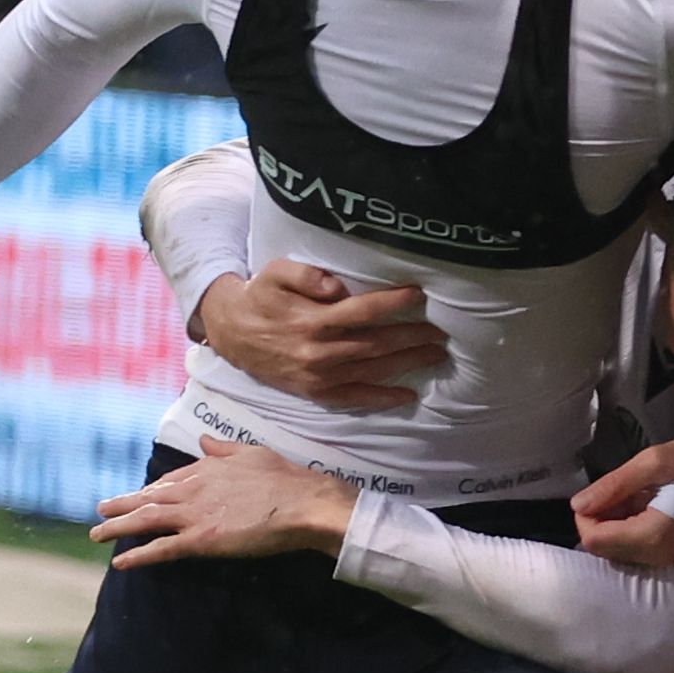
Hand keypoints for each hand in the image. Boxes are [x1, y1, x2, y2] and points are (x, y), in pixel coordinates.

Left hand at [90, 436, 355, 565]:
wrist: (302, 503)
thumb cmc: (285, 479)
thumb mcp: (251, 452)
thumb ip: (223, 449)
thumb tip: (204, 440)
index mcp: (205, 469)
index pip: (169, 480)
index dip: (151, 489)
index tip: (139, 495)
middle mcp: (193, 490)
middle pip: (149, 498)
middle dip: (122, 504)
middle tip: (100, 510)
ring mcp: (194, 515)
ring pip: (146, 520)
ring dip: (118, 526)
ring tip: (97, 533)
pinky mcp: (201, 540)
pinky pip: (162, 549)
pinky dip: (138, 554)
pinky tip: (120, 561)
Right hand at [195, 258, 446, 408]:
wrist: (232, 333)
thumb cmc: (260, 297)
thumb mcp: (274, 273)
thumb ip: (304, 275)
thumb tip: (336, 286)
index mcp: (312, 319)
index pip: (363, 311)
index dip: (394, 303)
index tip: (419, 294)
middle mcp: (318, 351)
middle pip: (376, 343)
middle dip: (412, 336)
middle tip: (441, 331)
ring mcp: (318, 375)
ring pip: (372, 370)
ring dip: (407, 363)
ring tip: (435, 355)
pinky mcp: (314, 392)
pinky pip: (354, 398)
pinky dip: (382, 398)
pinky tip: (407, 395)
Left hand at [574, 435, 673, 568]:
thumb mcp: (655, 462)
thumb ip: (614, 484)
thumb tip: (578, 505)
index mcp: (652, 535)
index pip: (593, 540)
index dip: (587, 515)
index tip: (603, 492)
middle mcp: (657, 556)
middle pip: (602, 548)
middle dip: (600, 518)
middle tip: (622, 490)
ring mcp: (665, 559)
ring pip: (615, 548)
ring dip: (615, 521)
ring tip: (637, 494)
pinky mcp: (669, 556)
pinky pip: (633, 548)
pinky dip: (628, 526)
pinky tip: (646, 504)